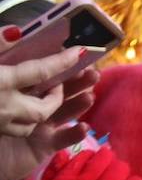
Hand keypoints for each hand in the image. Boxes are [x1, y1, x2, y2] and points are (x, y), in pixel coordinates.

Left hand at [0, 59, 98, 179]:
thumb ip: (0, 51)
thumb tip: (15, 32)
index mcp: (18, 86)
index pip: (44, 71)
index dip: (61, 63)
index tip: (79, 52)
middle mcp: (31, 104)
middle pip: (60, 91)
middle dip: (77, 83)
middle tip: (93, 73)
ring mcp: (40, 126)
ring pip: (64, 113)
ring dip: (79, 105)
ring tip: (90, 96)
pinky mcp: (43, 146)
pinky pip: (61, 139)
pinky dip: (73, 133)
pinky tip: (83, 126)